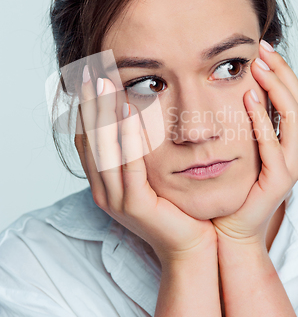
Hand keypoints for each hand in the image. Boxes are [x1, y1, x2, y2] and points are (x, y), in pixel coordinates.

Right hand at [74, 67, 216, 266]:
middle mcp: (103, 190)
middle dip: (91, 104)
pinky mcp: (134, 206)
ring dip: (105, 114)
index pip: (87, 138)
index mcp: (104, 182)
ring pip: (105, 149)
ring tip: (106, 83)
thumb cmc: (175, 206)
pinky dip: (128, 138)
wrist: (192, 244)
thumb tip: (135, 114)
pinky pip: (130, 166)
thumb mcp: (151, 173)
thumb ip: (138, 149)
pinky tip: (131, 113)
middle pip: (90, 139)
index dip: (86, 108)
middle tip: (93, 72)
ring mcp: (115, 199)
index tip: (91, 78)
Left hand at [212, 40, 297, 245]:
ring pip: (292, 118)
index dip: (282, 71)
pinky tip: (249, 99)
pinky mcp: (278, 180)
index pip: (294, 98)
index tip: (262, 49)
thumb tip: (240, 87)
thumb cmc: (237, 185)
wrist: (232, 226)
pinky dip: (262, 119)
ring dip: (276, 89)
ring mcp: (291, 166)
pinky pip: (273, 144)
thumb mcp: (246, 146)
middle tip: (262, 50)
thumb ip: (250, 121)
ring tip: (258, 67)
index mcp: (292, 141)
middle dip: (281, 72)